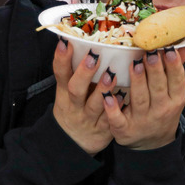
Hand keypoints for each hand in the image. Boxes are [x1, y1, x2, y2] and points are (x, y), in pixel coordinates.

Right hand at [51, 39, 113, 154]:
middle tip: (93, 57)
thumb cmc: (75, 109)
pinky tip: (124, 96)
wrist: (74, 144)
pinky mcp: (102, 131)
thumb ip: (74, 72)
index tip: (65, 41)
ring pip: (94, 105)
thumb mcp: (67, 92)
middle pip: (75, 89)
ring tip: (112, 74)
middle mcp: (74, 106)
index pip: (60, 74)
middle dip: (84, 73)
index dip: (61, 59)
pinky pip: (110, 119)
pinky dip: (117, 108)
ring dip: (103, 89)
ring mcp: (88, 119)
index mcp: (64, 94)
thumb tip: (84, 40)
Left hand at [101, 46, 184, 149]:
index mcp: (176, 99)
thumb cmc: (162, 109)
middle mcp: (161, 110)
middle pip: (158, 87)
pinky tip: (107, 96)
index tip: (168, 49)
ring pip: (139, 99)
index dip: (173, 65)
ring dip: (137, 81)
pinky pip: (118, 119)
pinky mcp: (124, 130)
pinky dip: (112, 109)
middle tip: (150, 52)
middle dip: (154, 69)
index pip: (177, 80)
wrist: (152, 144)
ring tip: (134, 64)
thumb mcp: (175, 93)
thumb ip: (176, 68)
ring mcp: (142, 121)